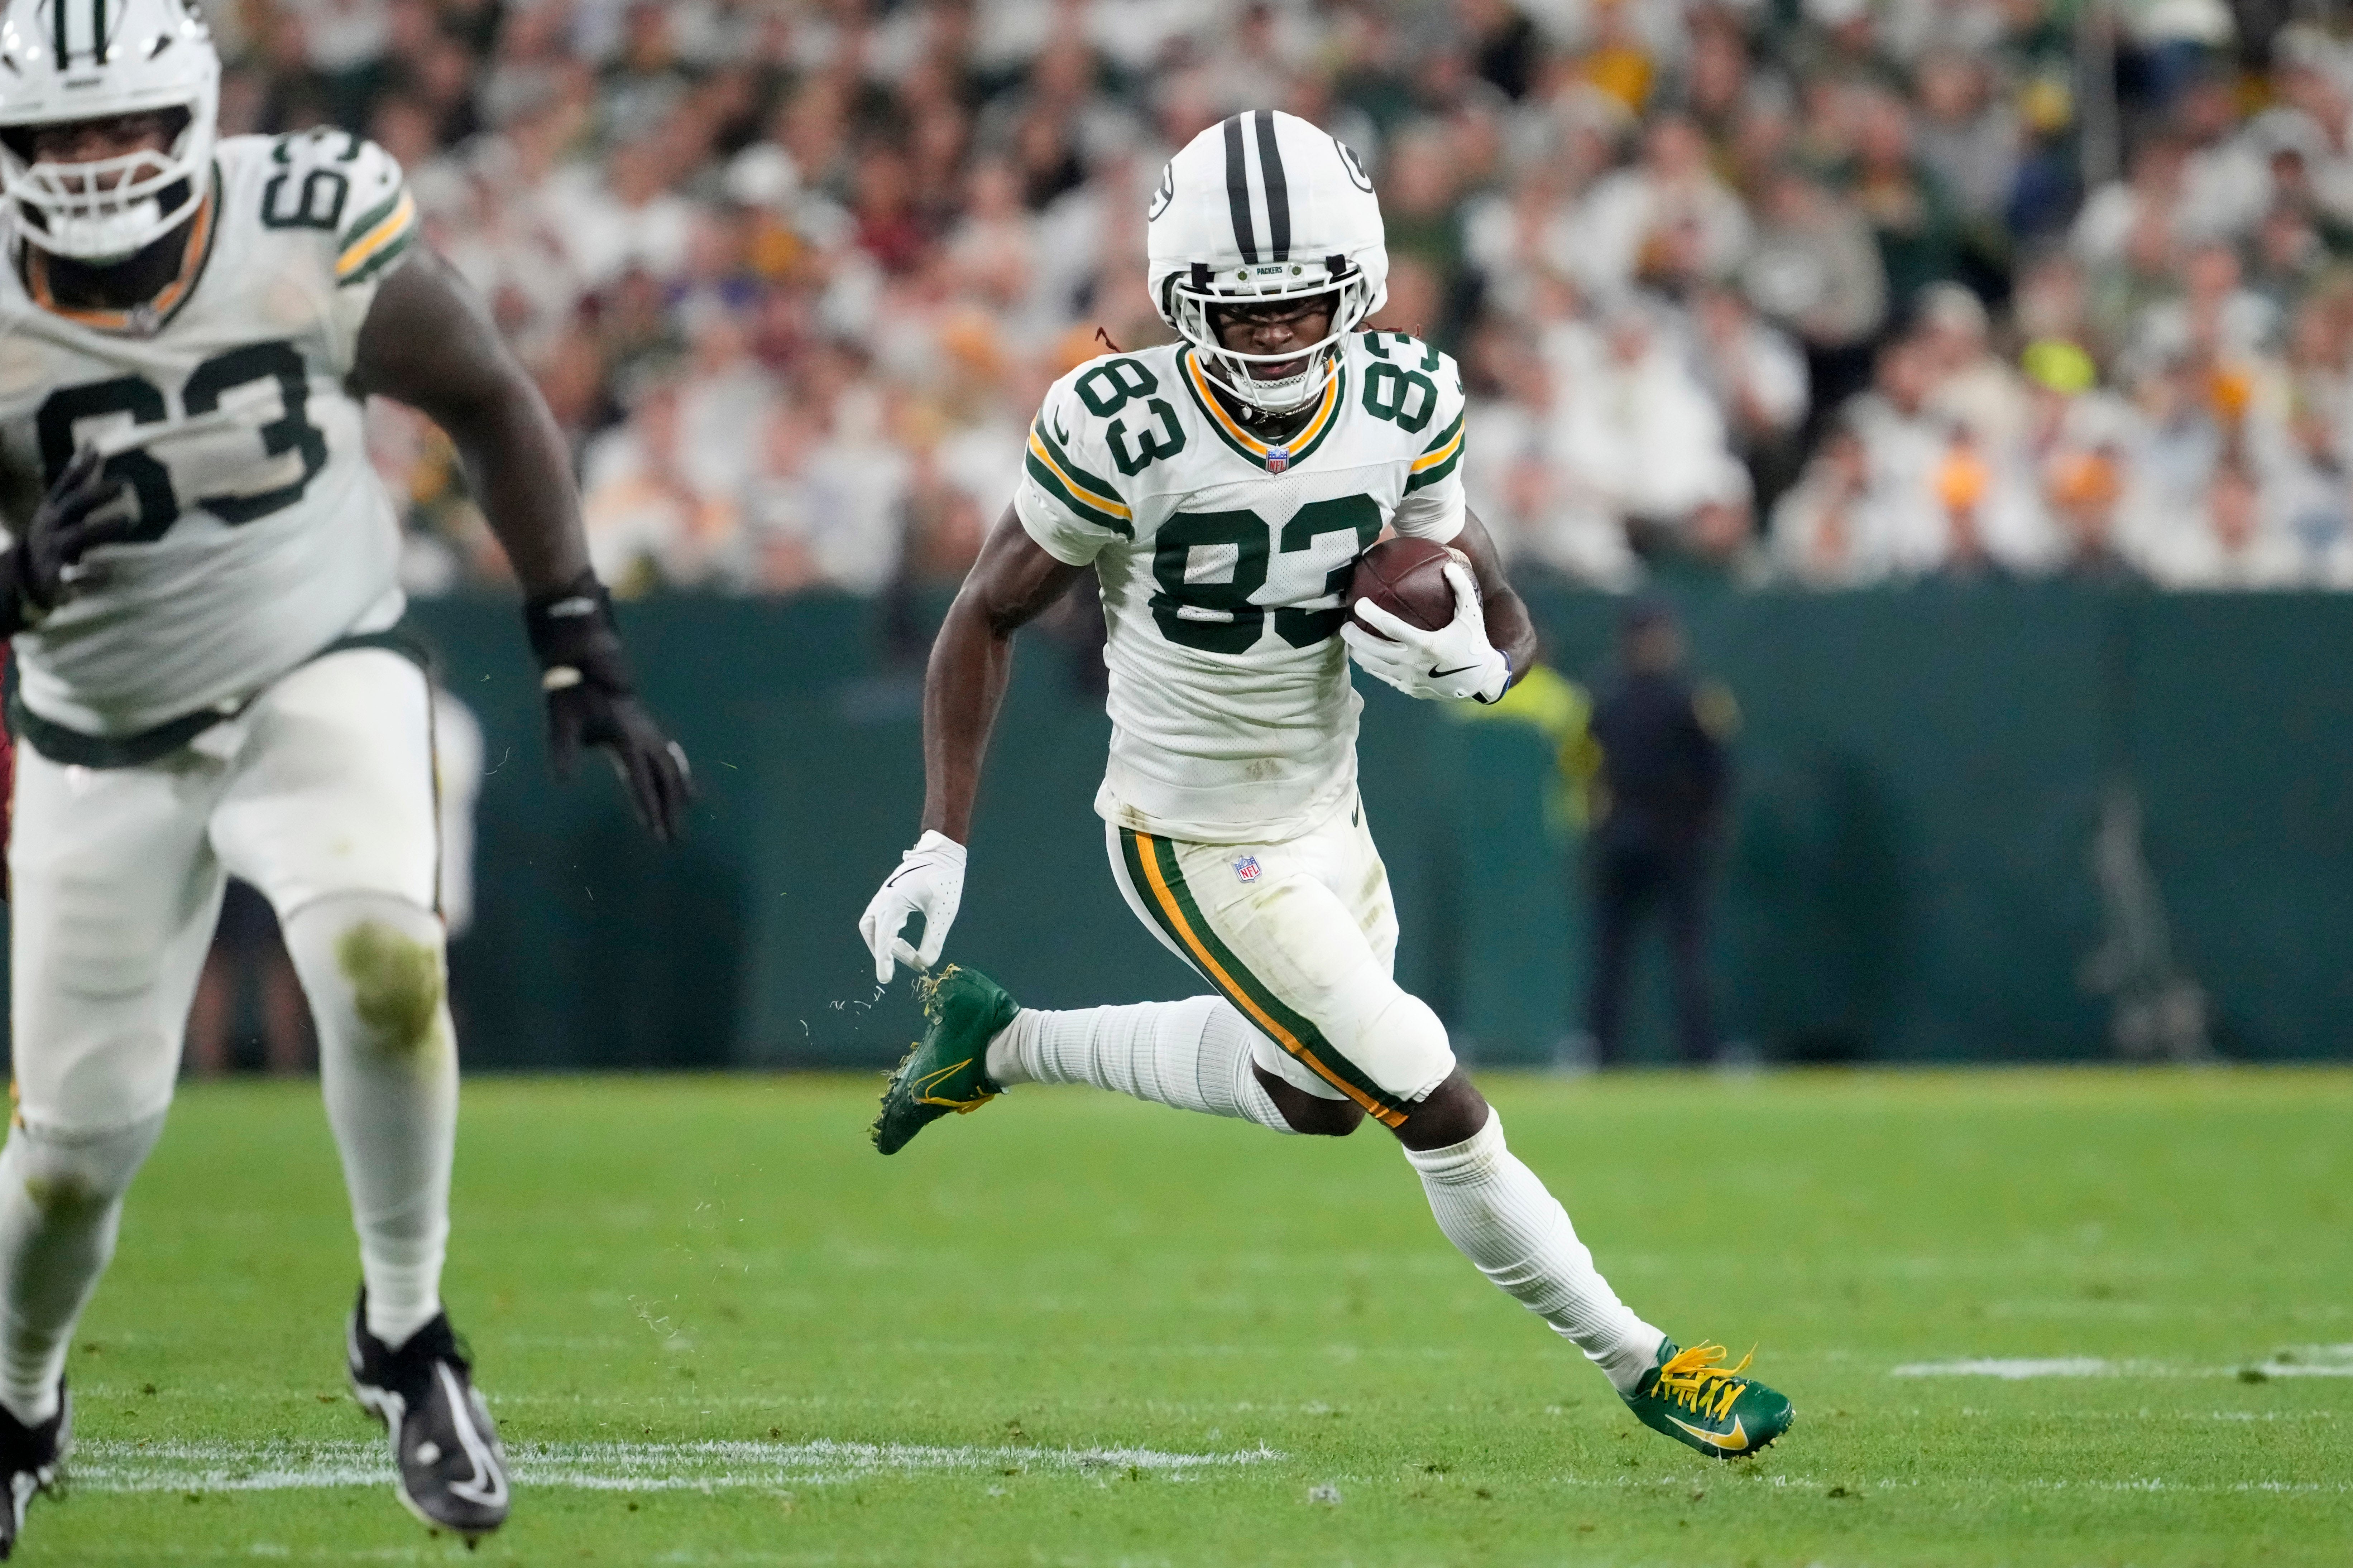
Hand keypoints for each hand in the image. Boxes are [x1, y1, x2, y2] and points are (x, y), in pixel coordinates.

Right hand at [2, 446, 133, 621]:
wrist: (26, 574)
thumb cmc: (54, 532)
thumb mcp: (62, 506)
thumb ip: (78, 480)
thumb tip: (92, 446)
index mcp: (53, 510)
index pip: (65, 485)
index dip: (79, 468)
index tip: (97, 451)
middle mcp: (52, 526)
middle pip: (72, 507)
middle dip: (96, 495)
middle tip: (124, 485)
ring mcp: (54, 549)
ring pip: (76, 536)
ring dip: (102, 528)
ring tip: (128, 520)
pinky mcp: (58, 575)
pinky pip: (72, 574)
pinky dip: (88, 574)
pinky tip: (108, 572)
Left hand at [524, 572, 695, 841]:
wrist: (582, 657)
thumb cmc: (569, 689)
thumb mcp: (561, 720)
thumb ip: (562, 751)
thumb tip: (563, 781)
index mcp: (625, 737)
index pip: (640, 779)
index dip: (648, 806)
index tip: (655, 831)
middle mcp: (643, 735)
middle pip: (664, 777)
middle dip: (670, 809)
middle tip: (672, 839)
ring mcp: (647, 730)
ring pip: (671, 764)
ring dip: (679, 790)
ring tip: (690, 809)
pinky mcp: (644, 726)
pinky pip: (668, 753)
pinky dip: (677, 770)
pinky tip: (680, 779)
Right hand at [859, 830, 966, 983]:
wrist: (942, 851)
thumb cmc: (945, 879)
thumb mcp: (943, 912)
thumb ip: (933, 940)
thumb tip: (925, 963)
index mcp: (895, 903)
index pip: (884, 939)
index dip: (884, 962)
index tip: (886, 980)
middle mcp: (884, 899)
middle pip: (874, 934)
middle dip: (886, 952)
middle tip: (909, 963)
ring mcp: (883, 895)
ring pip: (871, 925)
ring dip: (883, 942)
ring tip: (903, 953)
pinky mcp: (888, 893)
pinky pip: (878, 917)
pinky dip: (886, 931)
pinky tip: (901, 938)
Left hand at [1341, 559, 1509, 702]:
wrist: (1482, 681)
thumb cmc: (1475, 643)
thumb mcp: (1471, 614)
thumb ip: (1461, 588)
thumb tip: (1447, 565)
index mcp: (1425, 644)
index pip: (1390, 627)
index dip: (1371, 614)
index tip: (1358, 603)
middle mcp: (1413, 663)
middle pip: (1372, 650)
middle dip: (1354, 637)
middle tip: (1344, 626)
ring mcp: (1409, 679)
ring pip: (1374, 667)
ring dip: (1359, 655)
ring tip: (1351, 643)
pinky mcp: (1410, 689)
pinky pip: (1385, 677)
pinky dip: (1374, 668)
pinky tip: (1369, 659)